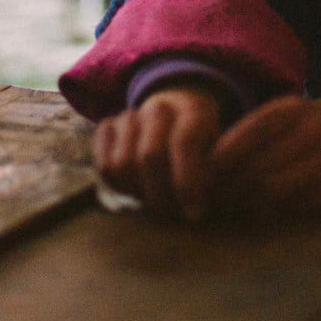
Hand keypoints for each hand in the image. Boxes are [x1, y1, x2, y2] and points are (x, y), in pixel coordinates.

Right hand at [92, 85, 223, 219]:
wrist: (175, 114)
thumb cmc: (203, 143)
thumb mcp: (219, 152)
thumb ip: (214, 173)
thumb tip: (198, 207)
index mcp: (193, 110)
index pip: (185, 142)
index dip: (187, 181)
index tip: (194, 213)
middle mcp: (159, 107)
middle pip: (149, 156)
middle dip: (161, 193)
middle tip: (172, 212)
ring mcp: (130, 114)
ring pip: (121, 163)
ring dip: (137, 191)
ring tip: (155, 200)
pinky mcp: (107, 127)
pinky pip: (101, 164)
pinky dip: (116, 184)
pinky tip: (135, 188)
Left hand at [209, 89, 320, 213]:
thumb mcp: (296, 122)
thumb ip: (258, 139)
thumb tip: (206, 169)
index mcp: (292, 109)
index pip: (240, 137)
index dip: (215, 164)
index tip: (199, 184)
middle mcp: (310, 127)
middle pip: (252, 166)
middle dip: (227, 191)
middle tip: (209, 208)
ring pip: (273, 188)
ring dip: (248, 207)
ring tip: (234, 215)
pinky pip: (299, 204)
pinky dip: (278, 214)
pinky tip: (268, 217)